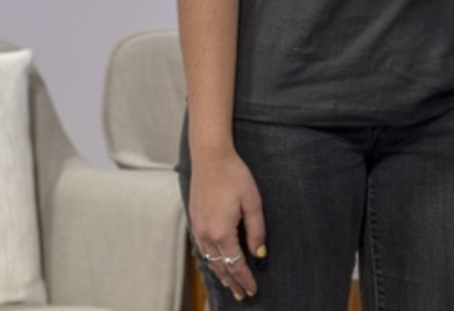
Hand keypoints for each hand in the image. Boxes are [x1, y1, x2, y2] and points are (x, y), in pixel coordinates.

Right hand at [188, 147, 266, 300]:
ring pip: (209, 259)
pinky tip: (215, 262)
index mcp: (222, 232)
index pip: (235, 263)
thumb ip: (256, 229)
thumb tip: (259, 253)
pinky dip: (210, 260)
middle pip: (220, 266)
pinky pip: (202, 248)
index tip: (252, 290)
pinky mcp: (194, 220)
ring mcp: (197, 228)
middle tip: (242, 295)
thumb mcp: (252, 202)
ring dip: (220, 274)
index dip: (245, 279)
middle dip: (232, 282)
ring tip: (229, 286)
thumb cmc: (234, 175)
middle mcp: (206, 234)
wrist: (210, 157)